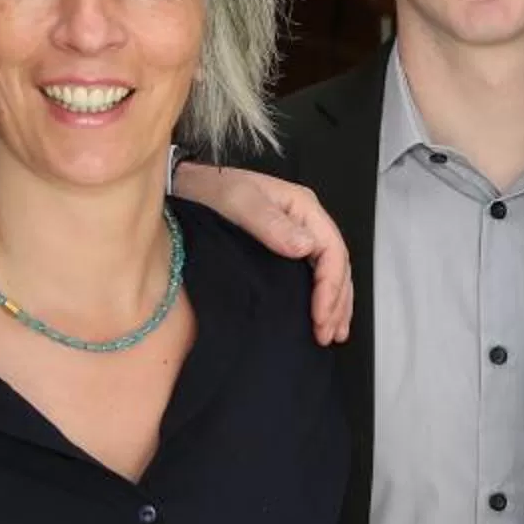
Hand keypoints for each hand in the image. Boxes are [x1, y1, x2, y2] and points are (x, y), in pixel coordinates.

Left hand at [173, 163, 353, 344]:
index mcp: (302, 207)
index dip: (331, 287)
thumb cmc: (211, 191)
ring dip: (334, 305)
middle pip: (336, 266)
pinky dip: (322, 299)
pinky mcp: (284, 250)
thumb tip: (304, 246)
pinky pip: (313, 277)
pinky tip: (321, 317)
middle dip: (336, 303)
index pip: (332, 251)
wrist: (186, 188)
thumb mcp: (239, 202)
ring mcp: (297, 236)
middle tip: (326, 334)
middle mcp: (305, 222)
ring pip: (330, 274)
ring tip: (332, 334)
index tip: (320, 315)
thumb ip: (270, 223)